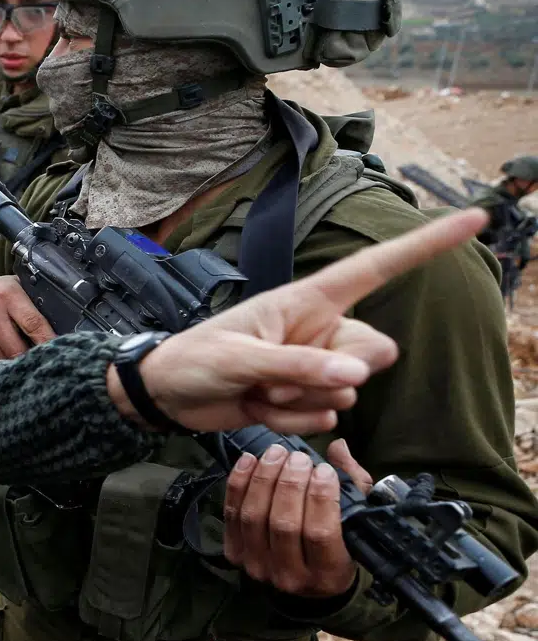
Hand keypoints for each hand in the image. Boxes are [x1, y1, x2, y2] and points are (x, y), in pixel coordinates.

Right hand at [0, 276, 56, 361]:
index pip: (35, 324)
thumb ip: (32, 299)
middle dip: (30, 361)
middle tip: (40, 366)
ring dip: (13, 368)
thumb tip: (64, 321)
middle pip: (19, 350)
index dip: (49, 343)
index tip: (60, 355)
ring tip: (20, 366)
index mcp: (7, 295)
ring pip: (2, 361)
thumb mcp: (9, 287)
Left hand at [112, 208, 486, 434]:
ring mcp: (317, 367)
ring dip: (300, 400)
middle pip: (375, 352)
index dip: (425, 244)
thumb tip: (357, 374)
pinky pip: (327, 419)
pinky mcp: (307, 398)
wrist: (167, 396)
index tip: (475, 219)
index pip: (376, 267)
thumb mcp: (240, 358)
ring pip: (350, 392)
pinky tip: (259, 408)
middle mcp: (321, 330)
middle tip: (273, 376)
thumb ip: (298, 365)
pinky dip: (292, 421)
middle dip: (331, 372)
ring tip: (257, 389)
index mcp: (307, 300)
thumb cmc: (195, 360)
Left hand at [223, 439, 371, 597]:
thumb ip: (353, 484)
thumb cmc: (338, 543)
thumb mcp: (357, 520)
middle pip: (283, 524)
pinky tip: (249, 461)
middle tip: (298, 458)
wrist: (303, 576)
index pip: (320, 534)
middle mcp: (291, 576)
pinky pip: (232, 514)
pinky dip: (238, 484)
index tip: (324, 470)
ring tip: (276, 454)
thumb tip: (338, 447)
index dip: (320, 498)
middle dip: (290, 484)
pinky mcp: (235, 554)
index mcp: (328, 574)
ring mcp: (258, 566)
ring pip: (255, 517)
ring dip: (263, 479)